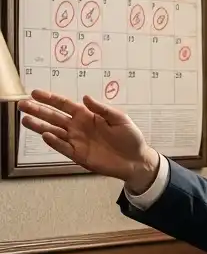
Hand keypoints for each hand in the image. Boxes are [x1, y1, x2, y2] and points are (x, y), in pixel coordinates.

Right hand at [17, 89, 159, 191]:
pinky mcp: (78, 155)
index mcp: (87, 116)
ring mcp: (77, 141)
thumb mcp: (120, 119)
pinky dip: (54, 142)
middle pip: (54, 117)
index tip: (35, 93)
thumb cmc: (130, 137)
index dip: (50, 99)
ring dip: (40, 126)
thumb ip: (102, 109)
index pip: (64, 105)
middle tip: (22, 105)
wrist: (136, 160)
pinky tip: (46, 135)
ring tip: (25, 120)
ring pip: (53, 132)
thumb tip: (85, 97)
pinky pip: (63, 147)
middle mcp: (78, 127)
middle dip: (38, 110)